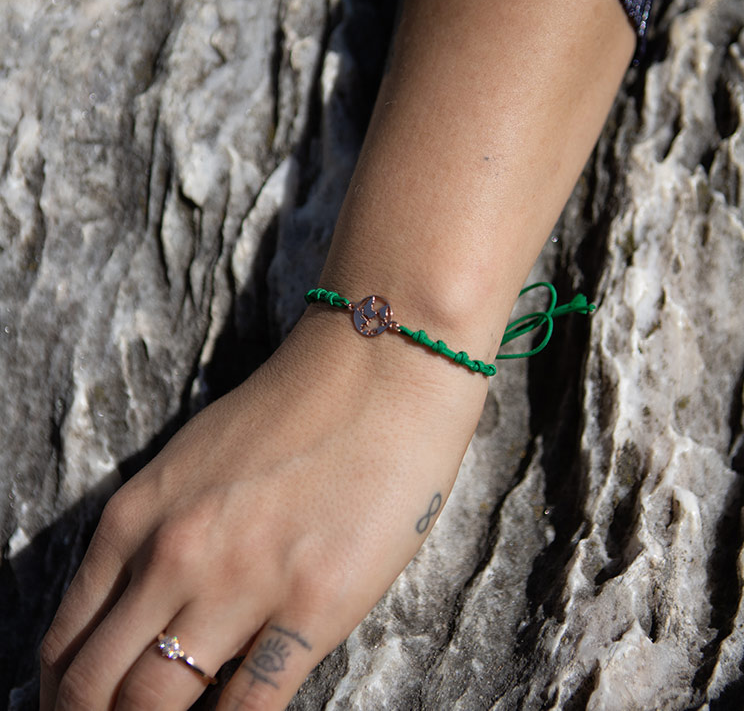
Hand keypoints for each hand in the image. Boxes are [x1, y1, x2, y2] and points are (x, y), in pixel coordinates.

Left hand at [40, 308, 487, 709]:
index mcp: (138, 514)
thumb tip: (151, 601)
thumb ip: (163, 528)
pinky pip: (251, 706)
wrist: (380, 364)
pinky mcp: (315, 604)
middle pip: (98, 690)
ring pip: (159, 708)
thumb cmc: (297, 403)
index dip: (65, 696)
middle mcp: (175, 554)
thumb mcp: (197, 457)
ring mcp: (243, 583)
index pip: (67, 642)